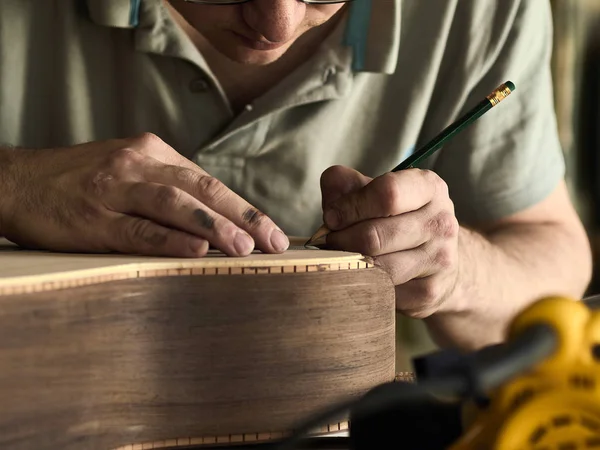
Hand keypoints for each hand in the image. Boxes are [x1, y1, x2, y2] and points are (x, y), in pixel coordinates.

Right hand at [0, 133, 288, 256]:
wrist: (18, 182)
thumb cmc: (83, 181)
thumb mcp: (130, 171)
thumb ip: (169, 188)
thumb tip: (218, 219)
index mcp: (152, 153)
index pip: (208, 182)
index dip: (244, 208)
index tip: (272, 231)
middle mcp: (137, 165)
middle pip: (201, 189)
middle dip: (243, 216)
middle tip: (274, 241)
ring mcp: (114, 189)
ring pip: (174, 204)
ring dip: (214, 225)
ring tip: (246, 247)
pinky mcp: (93, 218)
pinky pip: (138, 228)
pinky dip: (170, 238)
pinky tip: (197, 248)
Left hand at [320, 165, 458, 317]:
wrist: (438, 258)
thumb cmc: (397, 219)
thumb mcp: (377, 194)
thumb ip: (349, 185)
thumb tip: (331, 183)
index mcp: (428, 187)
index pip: (386, 193)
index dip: (350, 206)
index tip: (330, 217)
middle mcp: (440, 222)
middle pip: (374, 235)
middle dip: (342, 239)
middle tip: (329, 242)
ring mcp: (440, 258)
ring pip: (377, 267)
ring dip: (350, 263)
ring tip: (342, 258)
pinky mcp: (430, 291)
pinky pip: (383, 290)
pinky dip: (365, 284)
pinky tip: (364, 276)